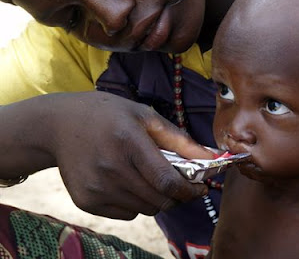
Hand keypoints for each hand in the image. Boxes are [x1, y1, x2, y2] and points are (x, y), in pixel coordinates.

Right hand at [1, 92, 213, 219]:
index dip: (189, 190)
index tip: (199, 187)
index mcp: (129, 142)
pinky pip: (125, 213)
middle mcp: (111, 169)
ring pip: (144, 209)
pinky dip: (136, 202)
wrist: (60, 125)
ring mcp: (96, 188)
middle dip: (177, 195)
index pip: (167, 181)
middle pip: (159, 200)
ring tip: (149, 176)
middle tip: (178, 181)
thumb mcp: (144, 115)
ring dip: (157, 198)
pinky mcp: (86, 201)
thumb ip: (179, 139)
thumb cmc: (107, 114)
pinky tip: (128, 181)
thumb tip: (210, 158)